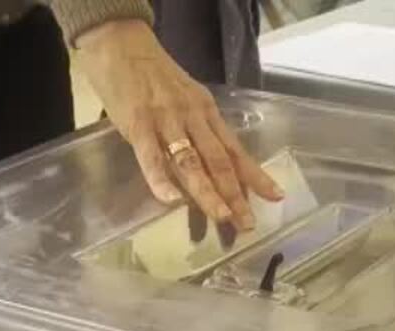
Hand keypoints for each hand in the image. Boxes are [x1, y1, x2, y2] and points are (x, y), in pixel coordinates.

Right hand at [74, 19, 282, 228]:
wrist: (121, 41)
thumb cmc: (151, 73)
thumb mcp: (182, 98)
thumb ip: (193, 128)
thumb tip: (204, 163)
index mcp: (205, 112)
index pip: (235, 150)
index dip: (254, 176)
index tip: (274, 197)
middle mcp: (193, 117)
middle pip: (220, 161)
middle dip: (236, 195)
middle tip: (247, 224)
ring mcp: (166, 121)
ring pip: (192, 162)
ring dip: (208, 193)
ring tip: (222, 218)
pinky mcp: (138, 124)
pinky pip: (152, 157)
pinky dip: (162, 180)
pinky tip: (172, 201)